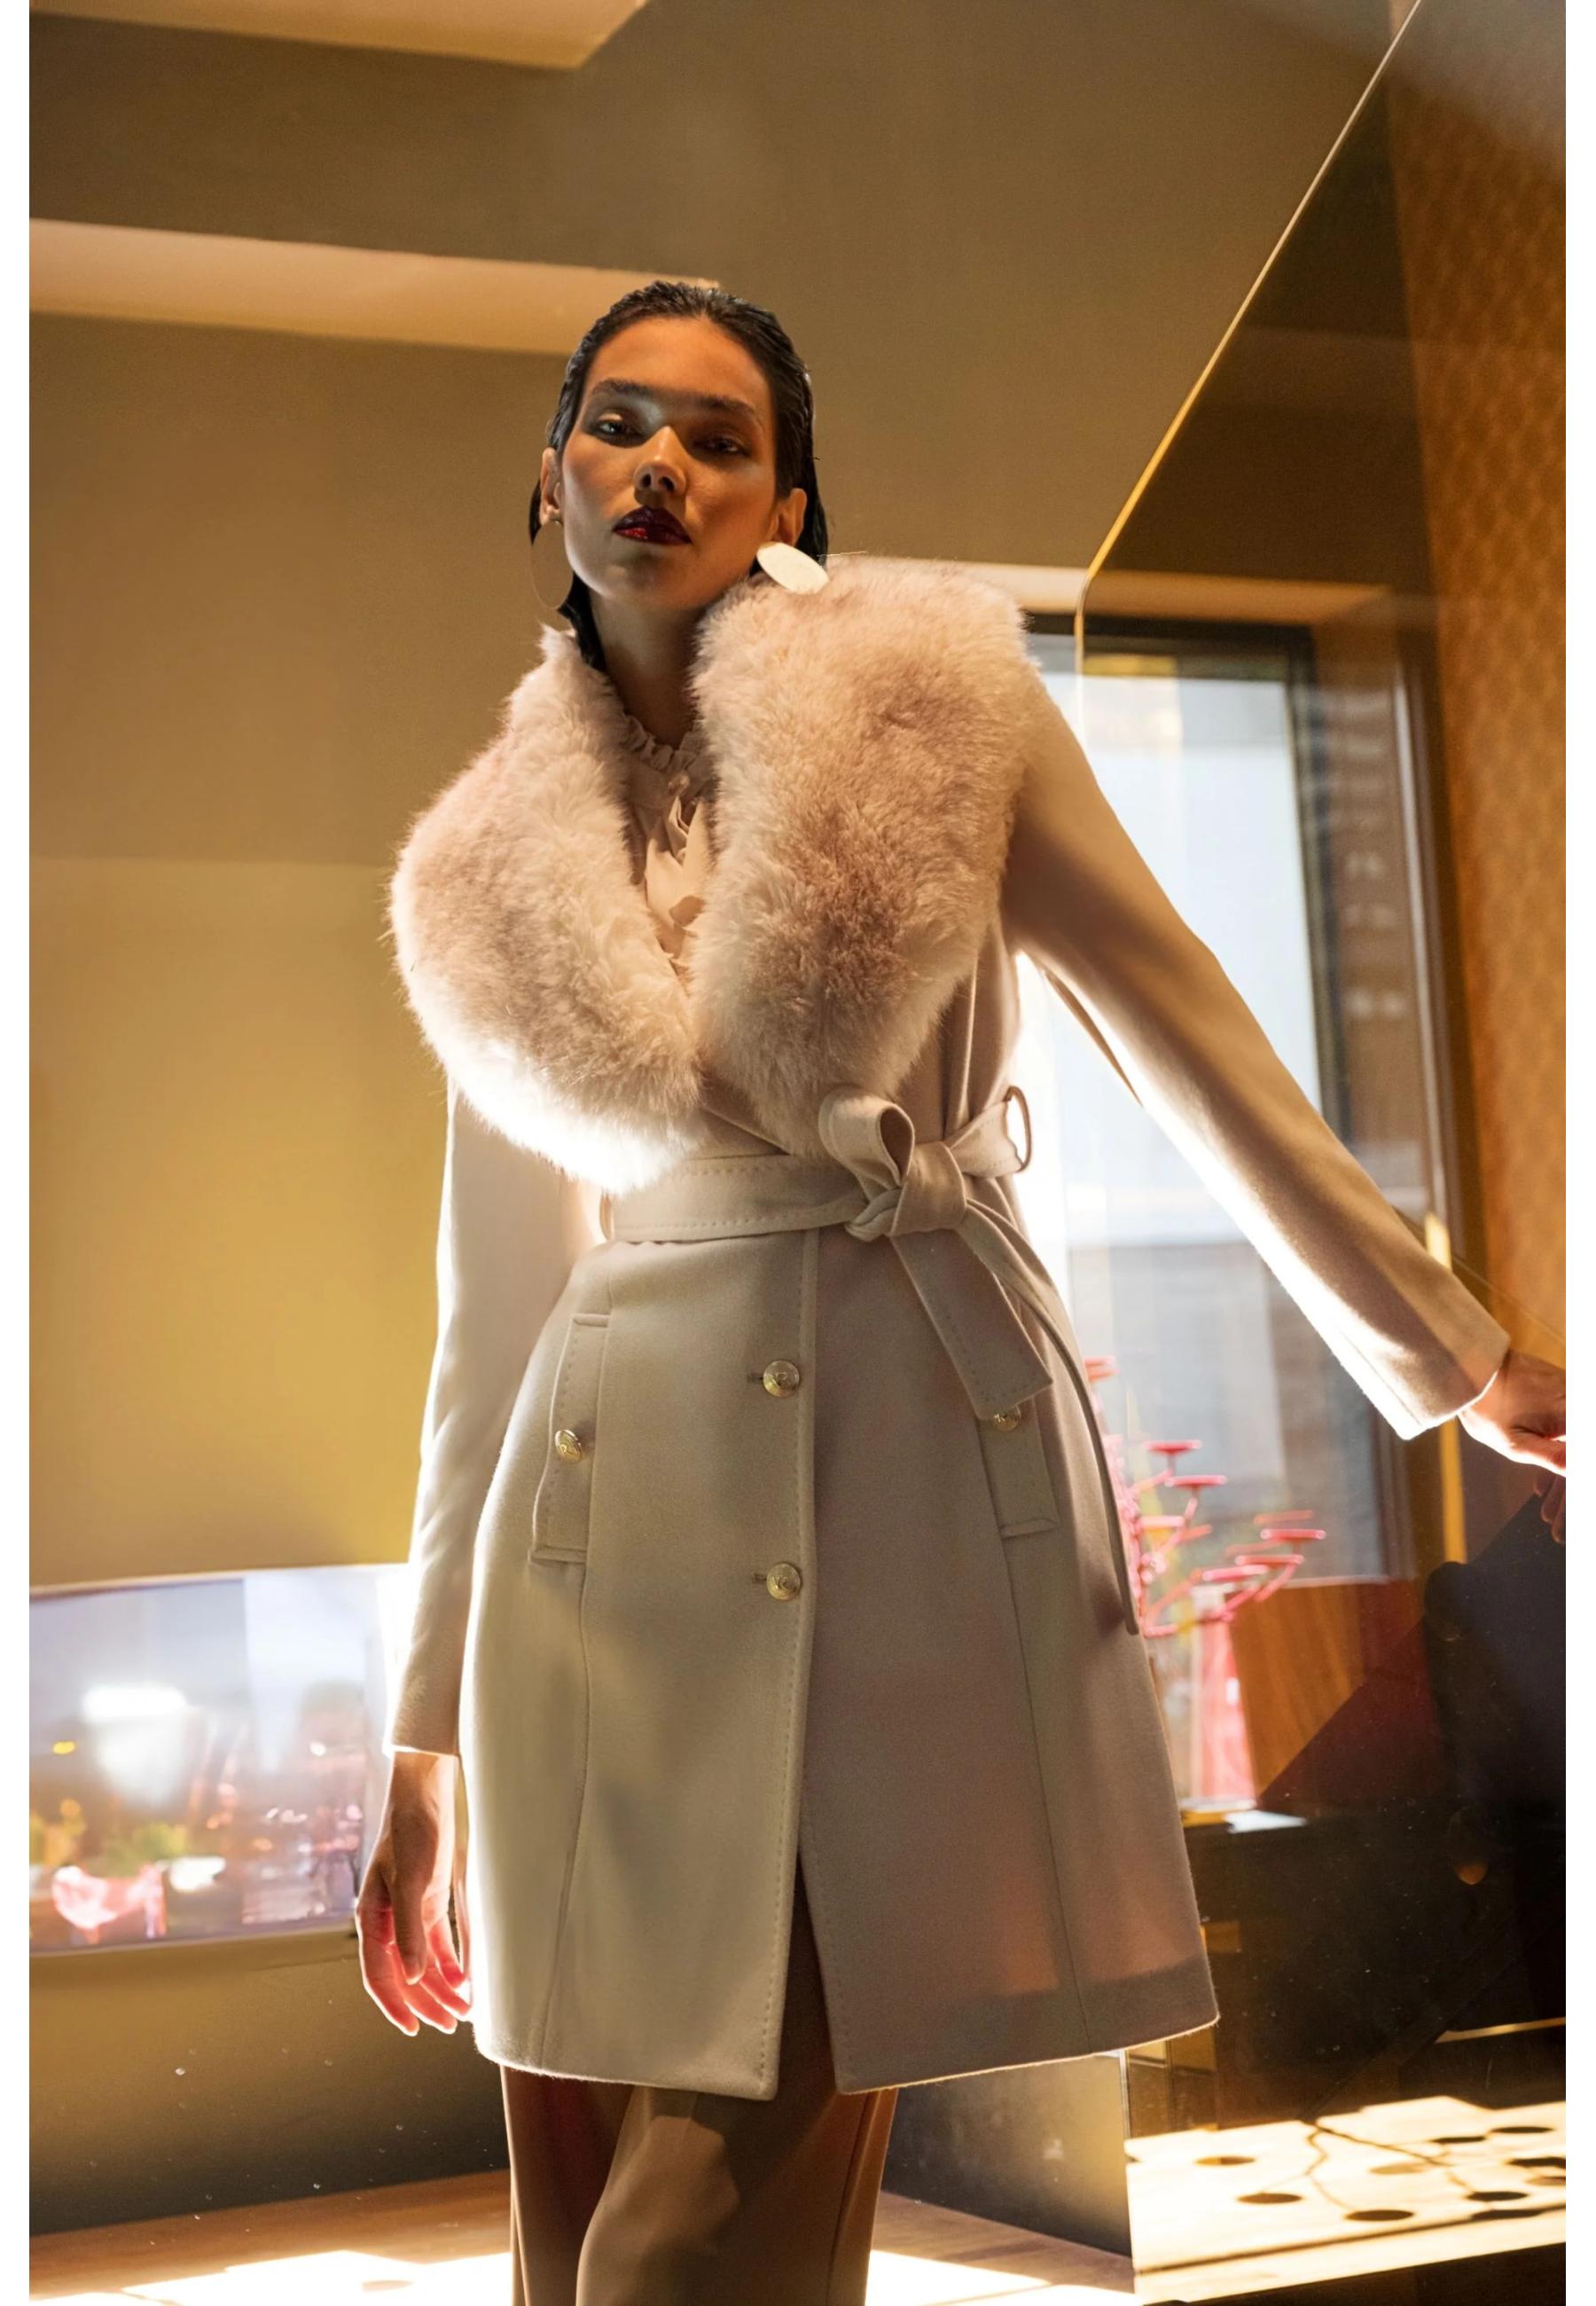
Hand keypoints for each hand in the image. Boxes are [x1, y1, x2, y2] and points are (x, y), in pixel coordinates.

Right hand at [356, 1752, 473, 2035]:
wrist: (425, 1793)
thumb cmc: (411, 1833)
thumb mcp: (410, 1882)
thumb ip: (408, 1930)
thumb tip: (411, 1975)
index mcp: (372, 1919)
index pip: (379, 1975)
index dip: (395, 2005)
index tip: (414, 2030)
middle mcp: (387, 1921)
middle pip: (404, 1975)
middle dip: (426, 2002)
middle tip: (452, 2025)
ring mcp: (407, 1912)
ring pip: (421, 1962)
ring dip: (441, 1986)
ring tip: (465, 2009)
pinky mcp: (427, 1901)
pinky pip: (435, 1943)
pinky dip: (448, 1963)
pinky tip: (465, 1979)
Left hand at [1457, 1346, 1565, 1542]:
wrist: (1471, 1370)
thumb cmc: (1487, 1407)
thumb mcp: (1516, 1443)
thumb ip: (1553, 1458)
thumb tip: (1577, 1471)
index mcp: (1572, 1416)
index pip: (1578, 1465)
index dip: (1570, 1495)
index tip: (1563, 1522)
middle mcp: (1577, 1406)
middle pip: (1579, 1456)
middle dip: (1567, 1496)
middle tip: (1557, 1528)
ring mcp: (1573, 1400)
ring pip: (1575, 1449)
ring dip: (1563, 1485)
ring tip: (1548, 1517)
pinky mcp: (1564, 1399)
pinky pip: (1568, 1435)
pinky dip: (1557, 1463)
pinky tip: (1542, 1491)